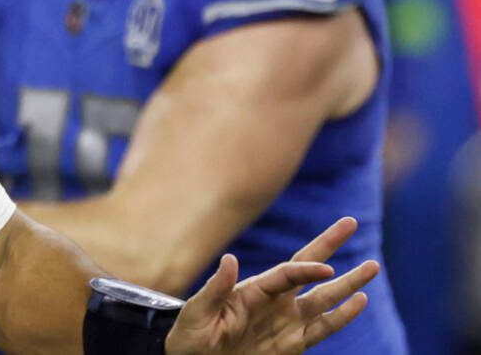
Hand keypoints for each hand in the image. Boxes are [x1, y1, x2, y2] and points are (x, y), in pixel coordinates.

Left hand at [164, 217, 377, 353]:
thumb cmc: (192, 334)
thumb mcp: (198, 311)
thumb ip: (217, 287)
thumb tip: (230, 259)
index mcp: (253, 289)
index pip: (287, 273)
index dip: (307, 269)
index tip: (327, 267)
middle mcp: (274, 300)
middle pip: (308, 268)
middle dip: (329, 245)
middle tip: (351, 222)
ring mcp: (286, 321)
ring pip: (324, 298)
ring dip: (348, 284)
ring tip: (373, 266)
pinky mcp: (293, 344)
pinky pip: (324, 329)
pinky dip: (343, 317)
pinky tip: (360, 302)